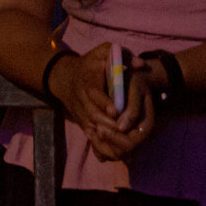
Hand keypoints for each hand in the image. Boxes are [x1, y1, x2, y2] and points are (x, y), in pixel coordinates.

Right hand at [58, 44, 157, 160]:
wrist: (64, 77)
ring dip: (106, 138)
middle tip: (123, 129)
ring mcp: (80, 112)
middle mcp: (81, 98)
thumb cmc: (91, 64)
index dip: (104, 102)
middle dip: (108, 124)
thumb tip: (140, 64)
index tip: (115, 110)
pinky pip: (90, 137)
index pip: (93, 92)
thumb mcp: (104, 52)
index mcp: (87, 80)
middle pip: (92, 114)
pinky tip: (114, 152)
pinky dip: (101, 146)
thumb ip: (124, 55)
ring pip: (90, 128)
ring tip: (123, 143)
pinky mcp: (81, 122)